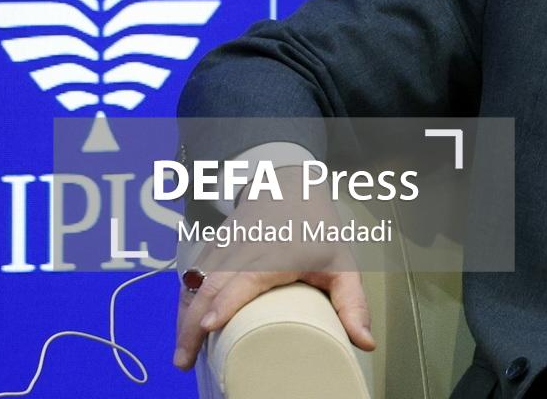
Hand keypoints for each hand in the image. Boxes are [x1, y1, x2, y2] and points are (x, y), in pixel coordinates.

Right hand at [172, 178, 374, 370]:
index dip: (226, 302)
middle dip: (193, 325)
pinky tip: (184, 328)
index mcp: (277, 254)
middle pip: (210, 287)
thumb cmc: (317, 227)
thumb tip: (365, 342)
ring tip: (182, 354)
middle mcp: (244, 250)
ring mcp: (223, 247)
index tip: (210, 327)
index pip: (244, 278)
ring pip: (195, 285)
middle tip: (184, 361)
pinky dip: (184, 304)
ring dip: (184, 319)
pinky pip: (192, 279)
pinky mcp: (211, 248)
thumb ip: (353, 303)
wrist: (289, 185)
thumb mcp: (342, 262)